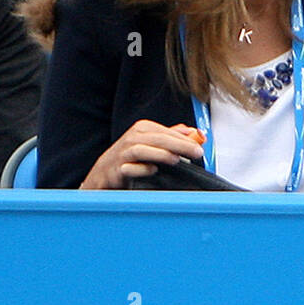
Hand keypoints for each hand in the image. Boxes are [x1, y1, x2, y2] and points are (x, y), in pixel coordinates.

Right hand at [80, 120, 205, 188]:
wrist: (103, 175)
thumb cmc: (130, 158)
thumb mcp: (151, 143)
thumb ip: (171, 137)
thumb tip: (193, 132)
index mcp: (142, 129)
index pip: (166, 131)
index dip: (184, 138)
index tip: (200, 146)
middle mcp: (131, 138)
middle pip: (157, 138)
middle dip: (179, 145)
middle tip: (196, 153)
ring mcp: (122, 154)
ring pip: (141, 150)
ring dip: (160, 154)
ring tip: (176, 160)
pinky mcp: (115, 170)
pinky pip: (128, 168)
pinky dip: (140, 169)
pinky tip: (152, 170)